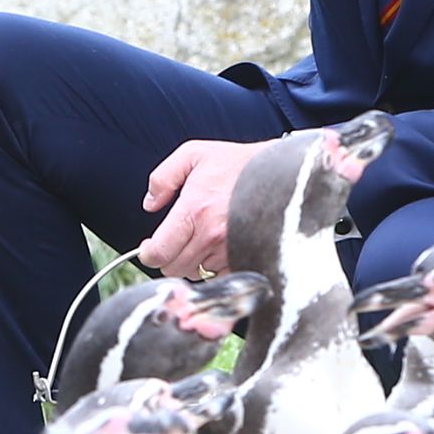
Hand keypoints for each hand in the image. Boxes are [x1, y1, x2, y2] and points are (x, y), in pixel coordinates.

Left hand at [136, 137, 261, 278]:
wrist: (284, 173)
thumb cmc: (239, 164)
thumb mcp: (194, 154)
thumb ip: (163, 177)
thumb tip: (150, 204)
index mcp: (194, 211)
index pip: (159, 252)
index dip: (149, 254)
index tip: (150, 248)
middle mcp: (212, 236)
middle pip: (174, 269)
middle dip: (169, 257)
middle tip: (175, 242)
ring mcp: (231, 251)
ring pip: (196, 274)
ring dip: (192, 262)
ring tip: (200, 241)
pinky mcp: (247, 259)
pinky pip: (220, 278)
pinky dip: (214, 269)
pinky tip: (216, 251)